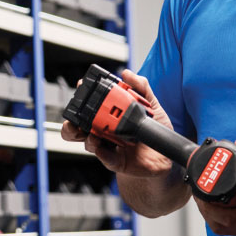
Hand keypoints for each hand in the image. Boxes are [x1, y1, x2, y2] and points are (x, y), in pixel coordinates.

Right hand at [59, 69, 175, 180]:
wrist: (164, 156)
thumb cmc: (154, 131)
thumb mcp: (152, 106)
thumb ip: (141, 88)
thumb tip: (127, 74)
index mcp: (109, 117)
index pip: (90, 108)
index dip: (82, 99)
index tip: (80, 88)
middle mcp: (105, 132)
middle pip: (79, 129)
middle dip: (71, 125)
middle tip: (74, 122)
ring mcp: (109, 147)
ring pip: (88, 144)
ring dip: (88, 139)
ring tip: (94, 135)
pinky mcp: (116, 161)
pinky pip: (106, 159)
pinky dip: (103, 154)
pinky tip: (104, 150)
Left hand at [194, 139, 235, 235]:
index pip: (221, 216)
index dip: (205, 204)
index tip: (199, 190)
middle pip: (220, 226)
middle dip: (206, 210)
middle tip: (201, 193)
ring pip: (228, 230)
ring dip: (216, 216)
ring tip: (210, 198)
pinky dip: (229, 219)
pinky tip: (226, 205)